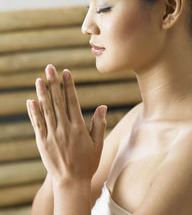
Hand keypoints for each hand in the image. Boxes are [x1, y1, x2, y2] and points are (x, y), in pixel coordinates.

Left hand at [26, 64, 106, 182]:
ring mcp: (52, 136)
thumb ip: (99, 124)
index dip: (68, 86)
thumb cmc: (87, 163)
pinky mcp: (43, 142)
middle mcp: (64, 129)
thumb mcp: (98, 144)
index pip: (72, 101)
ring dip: (42, 94)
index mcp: (78, 128)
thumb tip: (103, 106)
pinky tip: (31, 101)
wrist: (71, 182)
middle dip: (53, 83)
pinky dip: (33, 112)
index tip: (65, 72)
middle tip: (50, 68)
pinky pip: (37, 125)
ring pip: (46, 111)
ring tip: (39, 79)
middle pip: (57, 102)